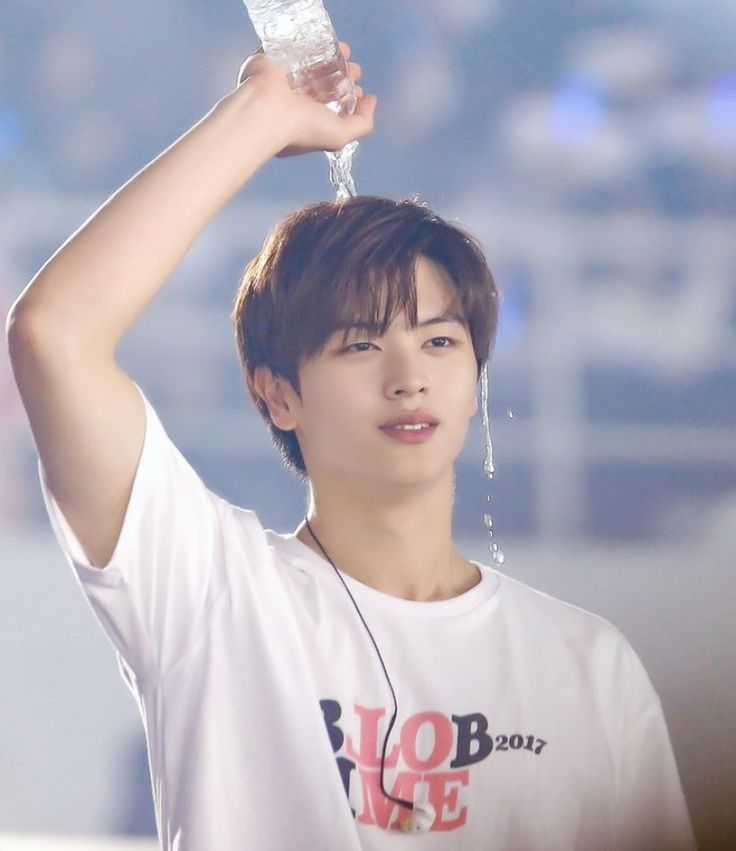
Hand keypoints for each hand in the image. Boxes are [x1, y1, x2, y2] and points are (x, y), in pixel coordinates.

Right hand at [234, 41, 376, 157]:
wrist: (266, 110)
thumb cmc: (302, 128)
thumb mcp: (340, 136)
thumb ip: (362, 123)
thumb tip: (371, 101)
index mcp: (307, 122)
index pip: (331, 107)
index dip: (348, 97)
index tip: (358, 90)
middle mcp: (296, 102)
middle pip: (324, 84)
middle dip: (344, 76)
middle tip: (355, 70)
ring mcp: (286, 80)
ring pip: (313, 65)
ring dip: (333, 58)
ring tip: (346, 53)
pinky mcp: (276, 59)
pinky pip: (299, 47)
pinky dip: (315, 44)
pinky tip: (331, 44)